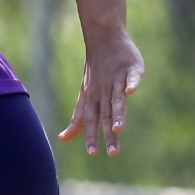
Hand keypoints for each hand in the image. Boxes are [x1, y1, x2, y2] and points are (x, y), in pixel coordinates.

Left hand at [57, 32, 144, 156]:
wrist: (103, 40)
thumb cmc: (95, 73)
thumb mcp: (84, 97)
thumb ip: (78, 119)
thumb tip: (63, 138)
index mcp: (93, 99)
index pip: (91, 121)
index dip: (91, 136)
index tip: (93, 153)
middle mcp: (104, 91)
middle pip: (106, 115)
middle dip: (108, 134)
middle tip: (113, 153)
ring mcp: (117, 79)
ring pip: (117, 99)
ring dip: (118, 113)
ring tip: (119, 128)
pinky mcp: (132, 68)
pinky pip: (132, 77)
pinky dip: (132, 83)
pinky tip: (132, 91)